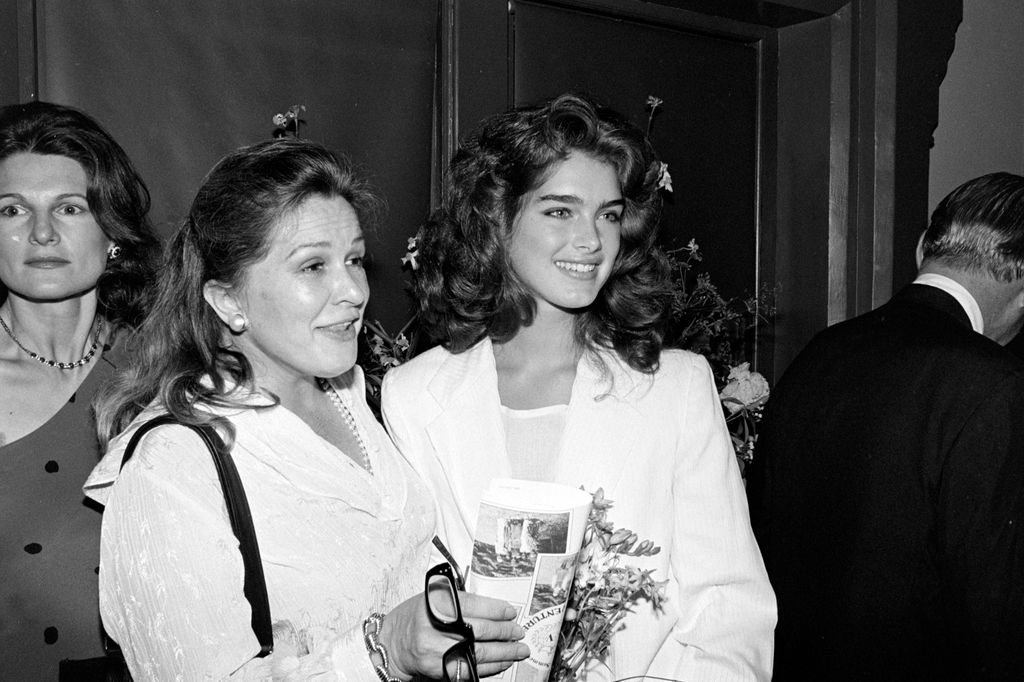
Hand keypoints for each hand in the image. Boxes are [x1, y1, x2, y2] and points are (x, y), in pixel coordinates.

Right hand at [379, 591, 529, 679]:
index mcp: (435, 604)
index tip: (510, 612)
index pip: (474, 606)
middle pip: (480, 630)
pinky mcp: (440, 670)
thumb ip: (461, 601)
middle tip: (518, 631)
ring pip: (479, 652)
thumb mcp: (432, 598)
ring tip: (519, 649)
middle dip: (504, 631)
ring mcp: (438, 651)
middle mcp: (436, 628)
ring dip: (504, 652)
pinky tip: (503, 661)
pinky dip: (491, 666)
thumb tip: (496, 610)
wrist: (393, 644)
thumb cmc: (414, 617)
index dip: (497, 609)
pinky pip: (472, 669)